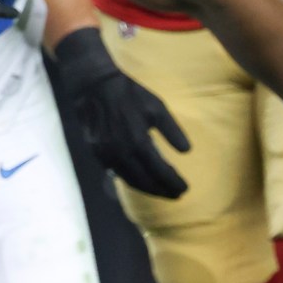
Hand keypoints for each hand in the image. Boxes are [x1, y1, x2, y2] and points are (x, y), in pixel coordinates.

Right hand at [54, 28, 189, 198]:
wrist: (94, 87)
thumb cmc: (130, 94)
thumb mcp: (157, 107)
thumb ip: (172, 131)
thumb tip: (187, 151)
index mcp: (139, 143)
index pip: (160, 173)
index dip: (173, 183)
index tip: (185, 189)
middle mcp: (122, 155)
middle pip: (146, 182)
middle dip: (162, 191)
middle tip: (176, 195)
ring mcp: (107, 157)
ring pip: (130, 181)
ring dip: (147, 189)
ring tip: (161, 191)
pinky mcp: (97, 154)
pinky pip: (117, 174)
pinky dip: (132, 181)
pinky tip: (140, 180)